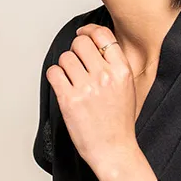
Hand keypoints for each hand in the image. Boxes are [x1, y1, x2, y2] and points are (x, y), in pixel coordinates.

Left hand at [46, 25, 143, 180]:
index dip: (89, 31)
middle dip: (75, 50)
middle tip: (76, 63)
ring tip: (71, 79)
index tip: (82, 34)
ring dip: (64, 65)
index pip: (102, 35)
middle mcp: (105, 76)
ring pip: (64, 57)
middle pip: (80, 43)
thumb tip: (95, 45)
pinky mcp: (69, 99)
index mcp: (122, 71)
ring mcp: (86, 88)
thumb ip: (114, 65)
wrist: (113, 149)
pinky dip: (55, 76)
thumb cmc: (118, 121)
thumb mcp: (126, 87)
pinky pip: (53, 73)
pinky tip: (62, 84)